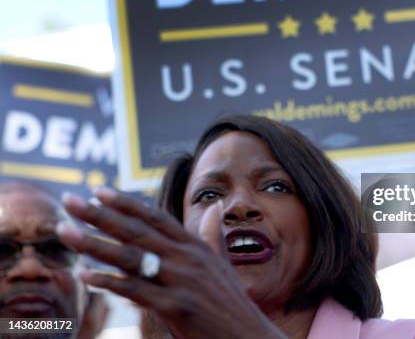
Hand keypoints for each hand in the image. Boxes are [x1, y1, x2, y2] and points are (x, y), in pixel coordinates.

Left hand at [57, 188, 284, 338]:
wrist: (248, 335)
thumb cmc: (231, 302)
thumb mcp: (222, 264)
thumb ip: (213, 235)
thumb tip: (215, 207)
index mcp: (196, 246)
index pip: (156, 217)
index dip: (126, 203)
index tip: (100, 191)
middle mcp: (188, 258)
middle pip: (136, 231)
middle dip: (99, 215)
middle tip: (69, 201)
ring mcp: (182, 281)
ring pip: (130, 257)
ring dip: (93, 243)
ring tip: (65, 231)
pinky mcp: (176, 306)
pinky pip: (135, 291)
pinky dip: (107, 282)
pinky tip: (84, 276)